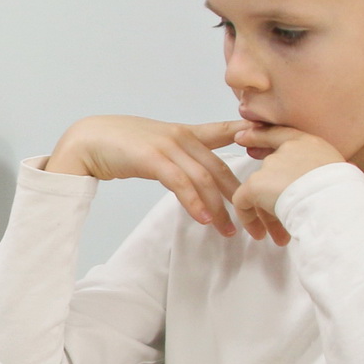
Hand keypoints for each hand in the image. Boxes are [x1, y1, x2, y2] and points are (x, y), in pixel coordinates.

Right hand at [45, 116, 255, 236]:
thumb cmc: (121, 145)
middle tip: (258, 223)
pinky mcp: (152, 158)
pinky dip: (194, 202)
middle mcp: (182, 136)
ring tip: (231, 231)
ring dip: (220, 207)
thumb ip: (181, 156)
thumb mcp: (158, 146)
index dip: (253, 141)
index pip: (227, 133)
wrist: (87, 140)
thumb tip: (200, 176)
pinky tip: (204, 219)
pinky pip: (180, 183)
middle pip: (222, 168)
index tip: (276, 157)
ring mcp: (168, 146)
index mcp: (186, 132)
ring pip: (205, 179)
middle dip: (242, 198)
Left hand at [228, 124, 345, 243]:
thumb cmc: (346, 193)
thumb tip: (330, 179)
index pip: (278, 135)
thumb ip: (324, 172)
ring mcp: (270, 166)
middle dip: (275, 198)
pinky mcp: (256, 184)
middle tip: (283, 222)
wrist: (334, 202)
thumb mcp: (340, 173)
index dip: (259, 137)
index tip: (243, 138)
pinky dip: (248, 217)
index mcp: (308, 143)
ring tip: (279, 237)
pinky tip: (259, 233)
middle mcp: (286, 150)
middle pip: (271, 172)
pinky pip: (242, 201)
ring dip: (268, 215)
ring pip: (260, 191)